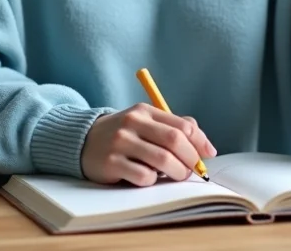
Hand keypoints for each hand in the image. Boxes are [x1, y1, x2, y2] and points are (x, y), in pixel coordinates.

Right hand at [81, 103, 216, 185]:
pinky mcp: (111, 162)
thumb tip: (206, 147)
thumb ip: (173, 128)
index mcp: (145, 111)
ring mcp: (120, 142)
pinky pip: (143, 176)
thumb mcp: (145, 123)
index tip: (207, 155)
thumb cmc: (123, 135)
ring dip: (176, 172)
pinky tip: (148, 177)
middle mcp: (132, 123)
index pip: (182, 125)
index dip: (199, 142)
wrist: (82, 141)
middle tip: (192, 170)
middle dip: (190, 159)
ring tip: (175, 175)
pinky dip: (152, 180)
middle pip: (174, 141)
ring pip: (162, 160)